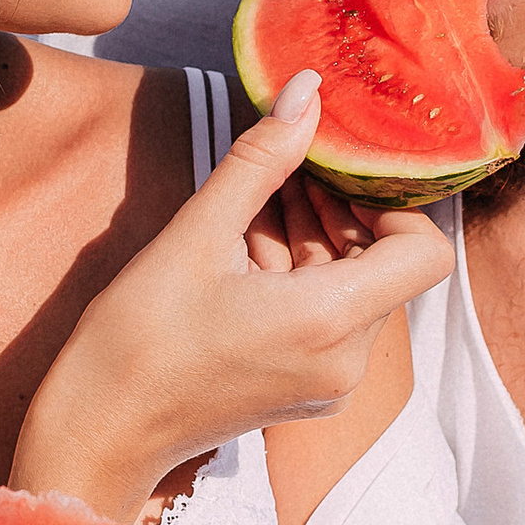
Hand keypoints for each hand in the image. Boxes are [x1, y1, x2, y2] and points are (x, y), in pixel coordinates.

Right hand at [8, 73, 452, 522]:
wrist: (99, 434)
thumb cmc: (137, 339)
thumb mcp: (197, 233)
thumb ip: (262, 158)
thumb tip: (307, 90)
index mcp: (330, 321)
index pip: (426, 252)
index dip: (393, 202)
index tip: (338, 174)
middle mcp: (346, 360)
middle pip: (386, 266)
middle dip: (342, 211)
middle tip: (289, 170)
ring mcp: (329, 383)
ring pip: (355, 290)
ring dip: (317, 239)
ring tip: (260, 201)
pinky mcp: (307, 392)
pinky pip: (331, 321)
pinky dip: (303, 277)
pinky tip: (249, 247)